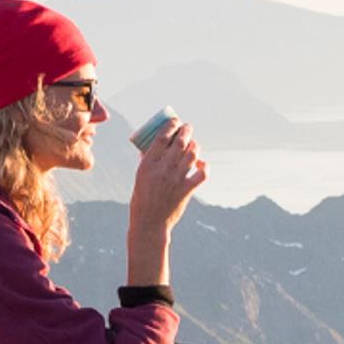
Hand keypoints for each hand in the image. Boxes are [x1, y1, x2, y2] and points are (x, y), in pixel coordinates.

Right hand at [128, 115, 206, 233]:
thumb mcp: (140, 177)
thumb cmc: (142, 199)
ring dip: (195, 146)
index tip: (175, 120)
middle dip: (186, 131)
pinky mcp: (186, 190)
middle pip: (180, 142)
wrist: (149, 223)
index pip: (162, 137)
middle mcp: (163, 169)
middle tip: (188, 128)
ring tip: (193, 144)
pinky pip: (202, 173)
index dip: (171, 125)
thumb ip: (147, 161)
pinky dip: (204, 166)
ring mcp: (176, 179)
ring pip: (192, 154)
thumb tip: (153, 145)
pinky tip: (200, 164)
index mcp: (148, 164)